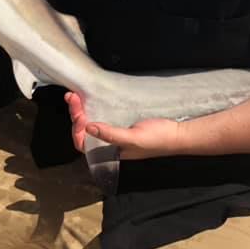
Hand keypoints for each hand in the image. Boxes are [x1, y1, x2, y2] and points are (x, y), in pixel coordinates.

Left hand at [64, 92, 182, 159]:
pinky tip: (88, 98)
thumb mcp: (133, 138)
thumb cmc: (158, 140)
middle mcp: (108, 144)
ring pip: (89, 123)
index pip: (83, 144)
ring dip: (79, 110)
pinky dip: (91, 107)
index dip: (77, 130)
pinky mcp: (119, 122)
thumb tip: (88, 128)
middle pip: (83, 131)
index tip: (80, 114)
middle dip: (75, 115)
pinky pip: (100, 116)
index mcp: (109, 152)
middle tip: (72, 96)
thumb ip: (111, 135)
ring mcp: (113, 133)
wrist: (177, 134)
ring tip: (74, 96)